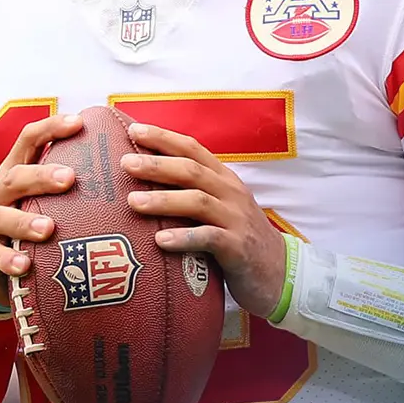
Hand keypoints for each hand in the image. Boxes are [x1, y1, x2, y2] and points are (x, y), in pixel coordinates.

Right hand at [0, 114, 83, 307]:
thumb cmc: (34, 223)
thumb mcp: (48, 199)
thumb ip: (74, 183)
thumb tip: (128, 162)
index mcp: (16, 172)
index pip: (29, 141)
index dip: (50, 128)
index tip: (79, 122)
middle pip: (15, 177)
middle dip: (41, 176)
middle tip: (70, 178)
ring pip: (1, 217)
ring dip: (24, 222)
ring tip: (48, 228)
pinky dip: (8, 260)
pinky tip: (25, 265)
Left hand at [121, 123, 287, 318]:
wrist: (279, 272)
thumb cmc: (237, 238)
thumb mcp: (219, 208)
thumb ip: (191, 193)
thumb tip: (142, 183)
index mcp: (224, 179)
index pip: (193, 149)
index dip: (164, 138)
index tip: (134, 130)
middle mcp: (231, 193)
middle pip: (192, 171)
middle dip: (157, 165)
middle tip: (125, 163)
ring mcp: (236, 220)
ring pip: (198, 202)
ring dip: (164, 200)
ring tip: (132, 202)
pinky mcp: (238, 248)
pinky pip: (209, 239)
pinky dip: (184, 237)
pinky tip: (160, 240)